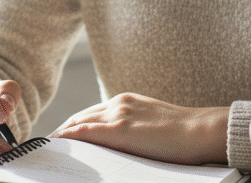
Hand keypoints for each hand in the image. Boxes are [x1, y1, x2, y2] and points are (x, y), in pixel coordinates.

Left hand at [49, 92, 228, 164]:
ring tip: (50, 148)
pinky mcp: (122, 129)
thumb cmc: (184, 133)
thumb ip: (133, 128)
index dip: (73, 125)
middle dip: (64, 131)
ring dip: (63, 135)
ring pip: (80, 123)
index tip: (62, 137)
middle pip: (80, 116)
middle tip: (49, 145)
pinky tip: (60, 142)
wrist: (201, 130)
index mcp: (126, 101)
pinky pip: (88, 131)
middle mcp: (119, 103)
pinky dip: (71, 136)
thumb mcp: (152, 125)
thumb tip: (118, 145)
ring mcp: (119, 114)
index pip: (90, 113)